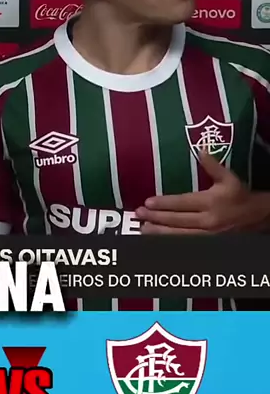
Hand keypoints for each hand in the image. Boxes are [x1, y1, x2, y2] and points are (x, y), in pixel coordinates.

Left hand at [135, 152, 269, 233]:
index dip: (165, 203)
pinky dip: (169, 241)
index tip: (148, 201)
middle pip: (177, 221)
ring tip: (142, 228)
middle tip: (139, 214)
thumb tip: (201, 149)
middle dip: (156, 217)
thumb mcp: (229, 178)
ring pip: (179, 236)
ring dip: (159, 233)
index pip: (183, 203)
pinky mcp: (206, 243)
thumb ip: (213, 165)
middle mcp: (207, 221)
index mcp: (210, 202)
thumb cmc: (239, 195)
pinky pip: (184, 243)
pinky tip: (157, 238)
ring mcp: (207, 236)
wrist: (256, 217)